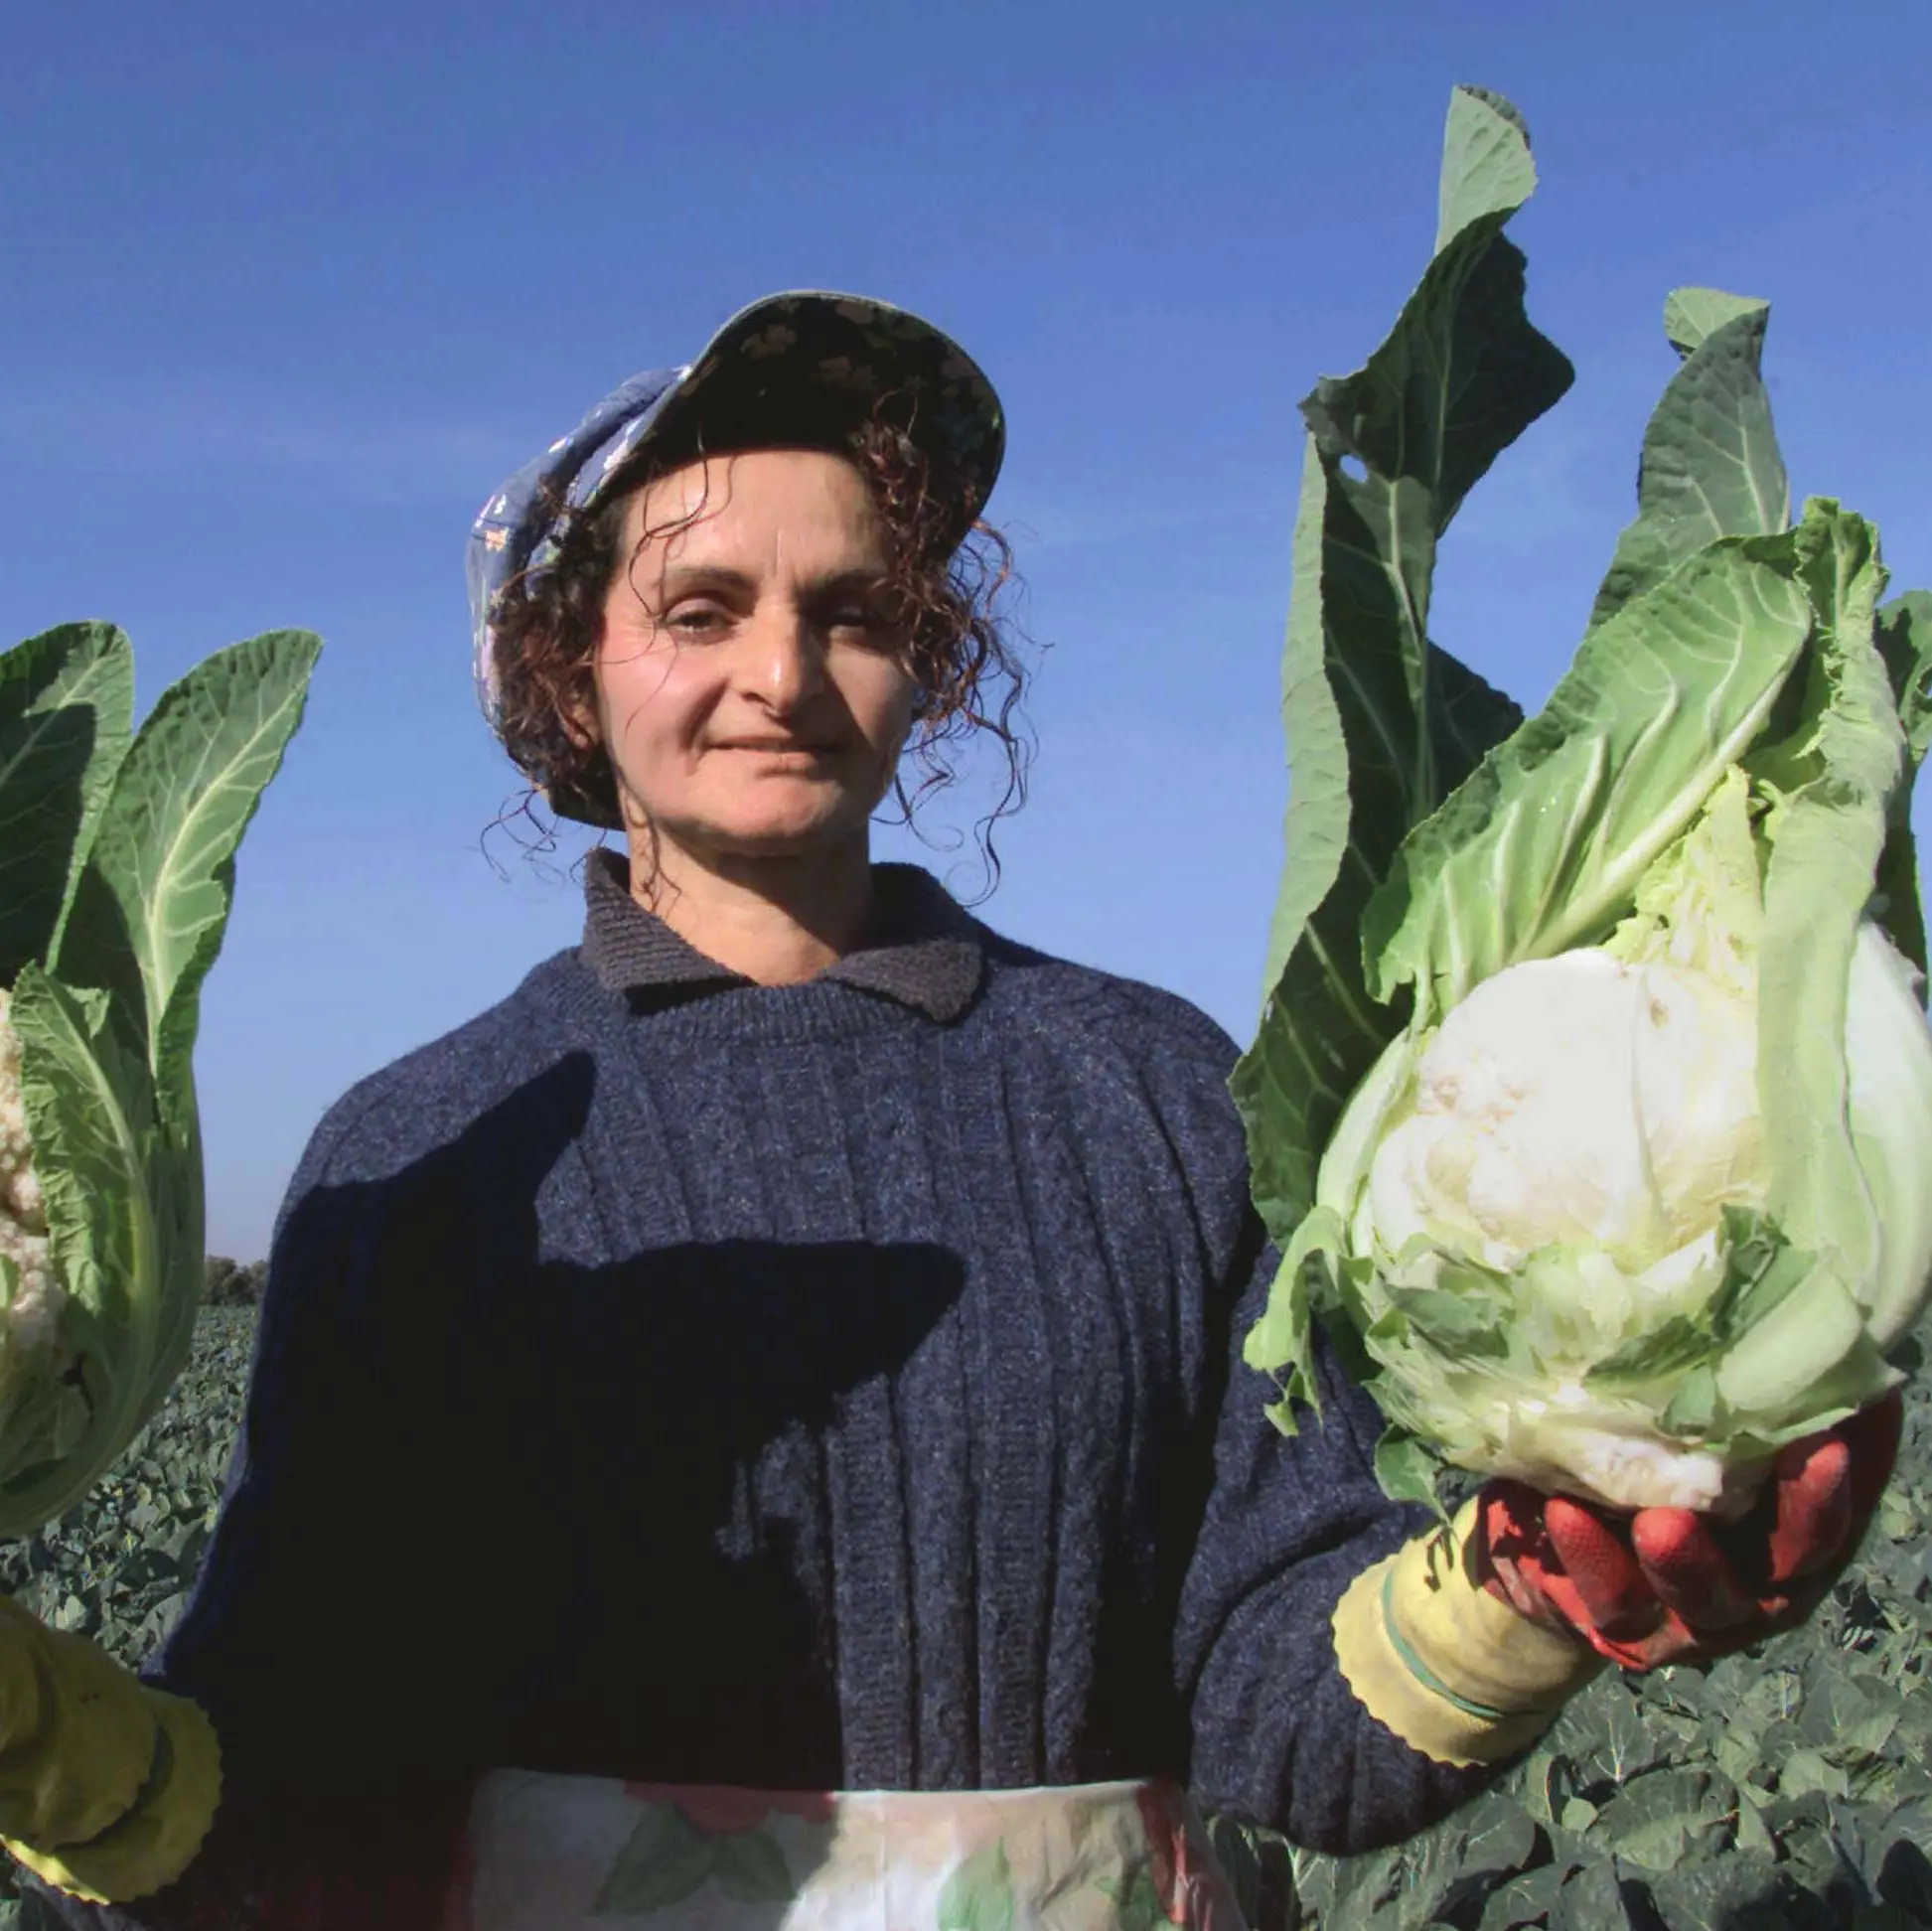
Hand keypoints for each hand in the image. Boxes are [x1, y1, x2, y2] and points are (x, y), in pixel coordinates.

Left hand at [1468, 1390, 1903, 1669]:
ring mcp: (1688, 1610)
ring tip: (1661, 1521)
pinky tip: (1564, 1511)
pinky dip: (1589, 1556)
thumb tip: (1787, 1308)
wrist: (1546, 1533)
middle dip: (1803, 1512)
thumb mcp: (1690, 1423)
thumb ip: (1734, 1392)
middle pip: (1794, 1558)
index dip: (1844, 1475)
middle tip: (1806, 1454)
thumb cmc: (1641, 1456)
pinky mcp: (1616, 1622)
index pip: (1834, 1506)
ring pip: (1702, 1597)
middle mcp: (1755, 1578)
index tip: (1839, 1430)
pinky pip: (1607, 1598)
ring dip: (1687, 1559)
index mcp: (1785, 1529)